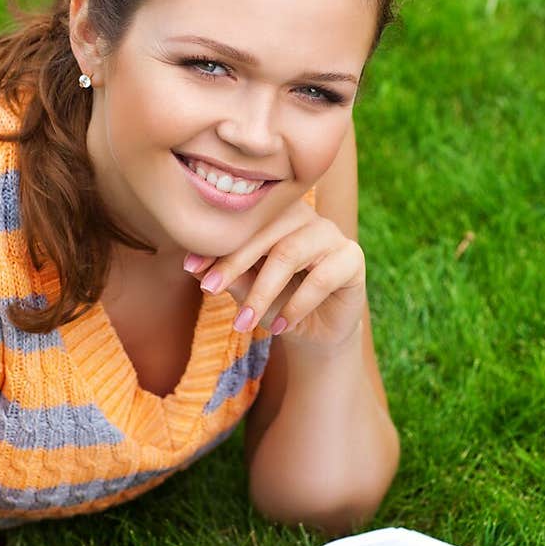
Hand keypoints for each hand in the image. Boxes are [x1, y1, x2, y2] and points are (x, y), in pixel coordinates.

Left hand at [184, 199, 365, 351]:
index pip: (245, 221)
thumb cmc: (277, 302)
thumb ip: (227, 274)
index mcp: (277, 213)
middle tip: (210, 290)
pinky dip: (296, 305)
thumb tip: (192, 263)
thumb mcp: (246, 289)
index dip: (217, 243)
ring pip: (290, 253)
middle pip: (266, 232)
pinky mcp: (352, 258)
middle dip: (235, 263)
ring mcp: (331, 234)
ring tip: (243, 323)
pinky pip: (321, 278)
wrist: (315, 331)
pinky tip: (280, 327)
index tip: (192, 266)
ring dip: (263, 292)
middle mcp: (305, 216)